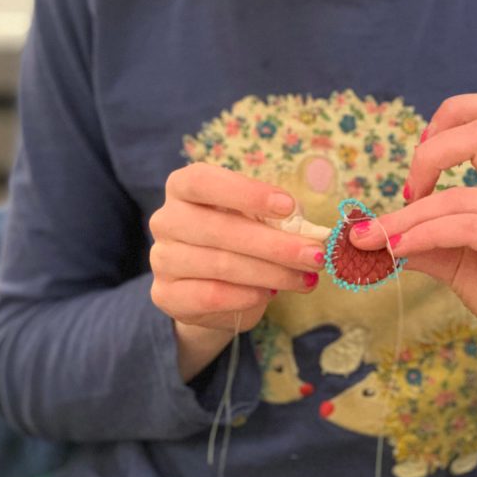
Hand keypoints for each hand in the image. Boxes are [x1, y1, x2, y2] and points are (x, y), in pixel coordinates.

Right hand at [149, 163, 325, 335]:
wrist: (212, 289)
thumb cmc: (239, 238)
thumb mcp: (257, 217)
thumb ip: (276, 217)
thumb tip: (307, 229)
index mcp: (183, 187)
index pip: (203, 181)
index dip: (246, 192)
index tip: (288, 207)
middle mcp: (166, 219)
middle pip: (218, 228)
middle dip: (274, 244)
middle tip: (314, 255)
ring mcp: (162, 259)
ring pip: (219, 265)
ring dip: (271, 273)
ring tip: (305, 279)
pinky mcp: (166, 295)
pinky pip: (210, 295)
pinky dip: (246, 295)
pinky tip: (271, 293)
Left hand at [350, 93, 476, 403]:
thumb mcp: (456, 255)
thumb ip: (420, 233)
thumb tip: (365, 231)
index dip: (449, 117)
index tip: (421, 158)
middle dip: (429, 154)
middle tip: (407, 192)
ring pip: (460, 194)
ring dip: (408, 215)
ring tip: (379, 237)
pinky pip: (465, 228)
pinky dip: (421, 236)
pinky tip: (398, 251)